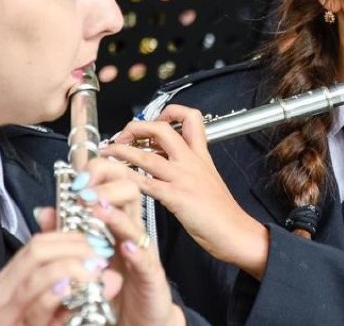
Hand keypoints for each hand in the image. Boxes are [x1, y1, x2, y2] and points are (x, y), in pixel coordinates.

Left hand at [0, 158, 183, 325]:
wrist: (136, 319)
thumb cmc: (111, 285)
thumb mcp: (84, 255)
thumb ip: (65, 232)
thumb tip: (43, 210)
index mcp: (115, 220)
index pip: (113, 181)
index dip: (98, 170)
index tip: (76, 173)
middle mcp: (131, 229)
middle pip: (130, 190)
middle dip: (108, 182)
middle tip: (84, 190)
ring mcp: (143, 251)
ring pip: (136, 221)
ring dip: (116, 213)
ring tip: (98, 208)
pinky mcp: (151, 275)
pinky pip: (146, 259)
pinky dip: (136, 251)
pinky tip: (124, 246)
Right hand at [0, 213, 118, 325]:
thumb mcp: (47, 302)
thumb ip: (68, 277)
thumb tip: (101, 259)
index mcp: (8, 279)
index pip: (39, 242)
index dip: (71, 237)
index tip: (97, 241)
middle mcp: (1, 294)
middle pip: (37, 252)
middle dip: (75, 248)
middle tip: (100, 256)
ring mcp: (6, 315)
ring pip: (36, 277)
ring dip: (71, 269)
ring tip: (94, 272)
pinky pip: (38, 307)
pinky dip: (59, 295)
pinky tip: (73, 290)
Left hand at [105, 105, 268, 278]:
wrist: (236, 232)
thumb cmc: (222, 212)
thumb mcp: (208, 178)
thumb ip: (190, 166)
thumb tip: (166, 159)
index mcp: (200, 155)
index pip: (190, 117)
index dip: (169, 112)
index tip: (152, 120)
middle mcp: (191, 161)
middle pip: (161, 129)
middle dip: (136, 128)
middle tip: (122, 136)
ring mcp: (183, 178)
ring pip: (146, 155)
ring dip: (122, 152)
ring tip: (107, 153)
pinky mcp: (176, 197)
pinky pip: (146, 183)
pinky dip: (128, 179)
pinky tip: (117, 180)